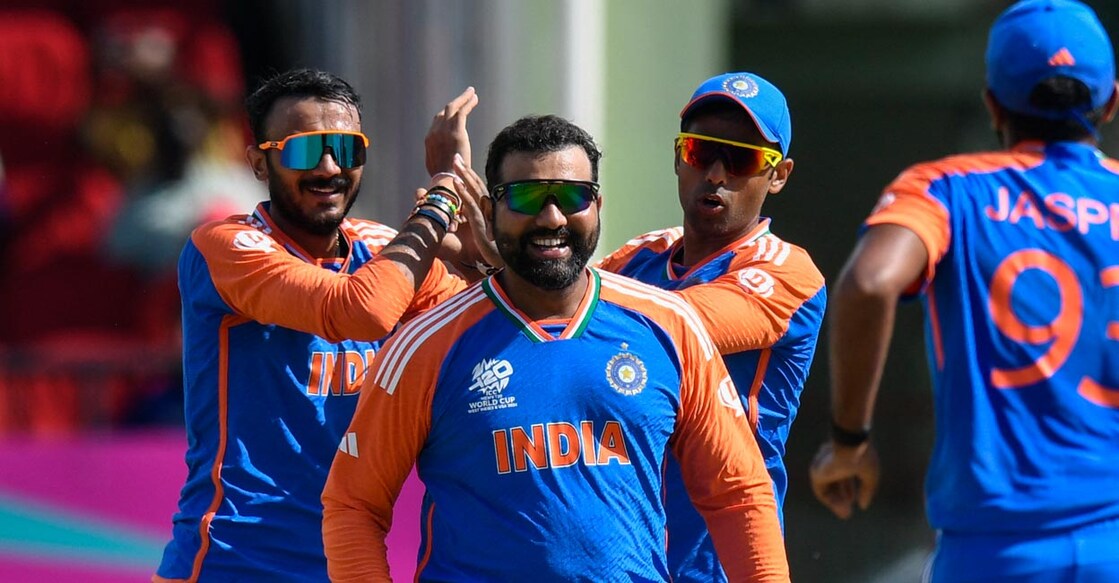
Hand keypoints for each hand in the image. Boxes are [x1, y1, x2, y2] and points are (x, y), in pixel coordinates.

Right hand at [425, 87, 477, 174]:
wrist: (446, 181)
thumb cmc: (444, 179)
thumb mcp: (437, 167)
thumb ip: (439, 158)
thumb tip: (445, 157)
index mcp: (430, 141)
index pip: (437, 123)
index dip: (446, 116)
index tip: (455, 112)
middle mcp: (434, 132)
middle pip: (444, 113)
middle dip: (454, 104)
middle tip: (464, 97)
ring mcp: (444, 131)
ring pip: (452, 107)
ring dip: (462, 99)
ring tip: (471, 93)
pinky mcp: (456, 131)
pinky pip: (462, 111)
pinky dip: (467, 102)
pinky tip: (474, 97)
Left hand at [453, 154, 501, 268]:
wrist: (501, 264)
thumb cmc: (492, 250)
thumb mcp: (480, 232)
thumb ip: (473, 223)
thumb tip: (461, 217)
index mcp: (488, 209)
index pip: (478, 188)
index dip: (469, 174)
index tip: (460, 163)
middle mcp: (488, 208)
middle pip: (476, 184)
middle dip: (465, 170)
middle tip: (455, 157)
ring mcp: (485, 214)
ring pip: (474, 191)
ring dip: (463, 176)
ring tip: (454, 164)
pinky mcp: (481, 223)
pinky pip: (471, 205)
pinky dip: (463, 193)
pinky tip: (455, 182)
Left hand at [809, 440, 879, 518]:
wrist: (851, 447)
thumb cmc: (863, 457)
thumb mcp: (870, 477)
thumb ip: (867, 491)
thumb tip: (862, 506)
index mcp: (842, 457)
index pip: (842, 475)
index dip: (847, 489)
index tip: (853, 500)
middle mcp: (830, 462)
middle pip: (833, 484)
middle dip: (840, 498)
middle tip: (847, 513)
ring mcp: (822, 467)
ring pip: (826, 489)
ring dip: (836, 503)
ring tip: (846, 514)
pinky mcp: (816, 473)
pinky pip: (822, 492)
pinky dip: (831, 502)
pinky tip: (843, 509)